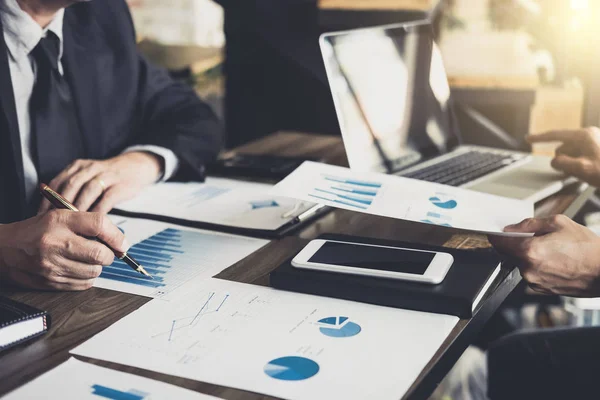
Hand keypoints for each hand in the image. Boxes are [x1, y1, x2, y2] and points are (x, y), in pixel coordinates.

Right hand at [0, 210, 127, 290]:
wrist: (4, 249)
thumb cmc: (36, 231)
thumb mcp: (60, 216)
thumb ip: (88, 224)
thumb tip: (118, 240)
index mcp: (60, 221)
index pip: (99, 224)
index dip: (116, 235)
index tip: (122, 242)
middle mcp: (55, 243)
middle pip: (100, 253)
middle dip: (109, 255)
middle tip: (105, 252)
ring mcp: (52, 265)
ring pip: (94, 271)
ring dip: (97, 267)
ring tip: (86, 259)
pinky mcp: (50, 282)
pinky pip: (84, 284)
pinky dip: (87, 278)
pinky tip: (78, 269)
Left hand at [39, 151, 162, 213]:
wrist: (135, 167)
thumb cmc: (108, 178)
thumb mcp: (86, 176)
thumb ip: (72, 189)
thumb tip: (53, 213)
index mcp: (77, 167)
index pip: (57, 182)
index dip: (48, 200)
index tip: (42, 216)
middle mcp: (90, 168)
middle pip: (71, 185)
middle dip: (62, 205)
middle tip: (56, 223)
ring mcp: (106, 176)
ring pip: (88, 190)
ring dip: (80, 208)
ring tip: (73, 224)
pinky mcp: (120, 185)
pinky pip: (106, 199)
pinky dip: (98, 211)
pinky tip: (93, 223)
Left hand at [489, 215, 599, 296]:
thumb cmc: (587, 249)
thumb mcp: (559, 223)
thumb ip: (530, 224)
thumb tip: (512, 227)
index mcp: (530, 251)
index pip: (499, 243)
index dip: (497, 236)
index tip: (497, 233)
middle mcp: (529, 269)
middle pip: (510, 254)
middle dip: (518, 244)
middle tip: (536, 237)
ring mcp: (535, 282)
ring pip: (522, 264)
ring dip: (530, 256)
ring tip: (553, 250)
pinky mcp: (542, 290)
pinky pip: (532, 274)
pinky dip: (538, 267)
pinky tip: (555, 261)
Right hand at [528, 127, 599, 186]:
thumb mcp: (582, 169)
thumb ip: (563, 164)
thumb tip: (554, 162)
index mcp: (583, 135)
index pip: (555, 135)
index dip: (539, 138)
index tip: (528, 138)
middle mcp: (588, 134)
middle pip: (563, 148)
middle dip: (565, 160)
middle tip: (579, 171)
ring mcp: (593, 140)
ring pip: (570, 152)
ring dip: (573, 163)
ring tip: (588, 171)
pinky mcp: (596, 147)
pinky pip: (578, 154)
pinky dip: (578, 163)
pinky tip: (588, 169)